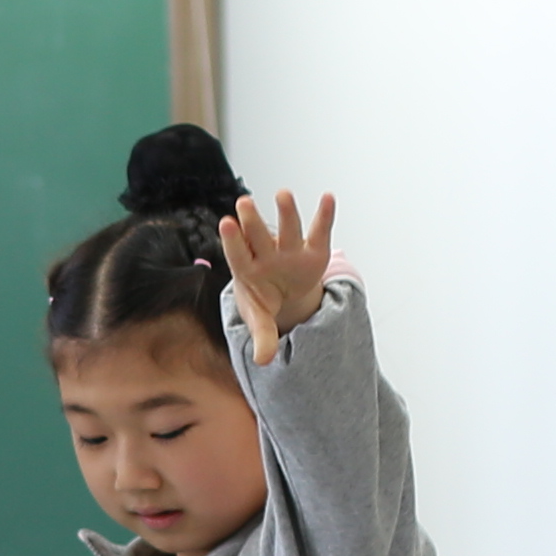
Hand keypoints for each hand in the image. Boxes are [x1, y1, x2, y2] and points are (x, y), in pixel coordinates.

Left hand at [220, 187, 338, 364]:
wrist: (282, 294)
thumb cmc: (264, 301)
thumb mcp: (261, 321)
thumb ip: (262, 337)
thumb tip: (263, 361)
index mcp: (248, 271)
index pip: (237, 253)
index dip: (232, 240)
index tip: (226, 224)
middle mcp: (266, 255)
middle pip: (257, 236)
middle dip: (251, 221)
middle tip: (244, 203)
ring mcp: (288, 250)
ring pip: (286, 229)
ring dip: (285, 212)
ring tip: (283, 194)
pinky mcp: (312, 249)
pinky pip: (318, 231)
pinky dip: (325, 215)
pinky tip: (329, 197)